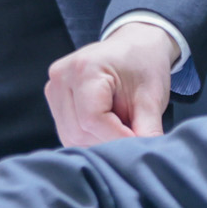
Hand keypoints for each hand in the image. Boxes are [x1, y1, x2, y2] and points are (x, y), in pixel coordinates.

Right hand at [45, 22, 178, 145]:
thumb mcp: (152, 97)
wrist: (134, 47)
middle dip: (109, 141)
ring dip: (99, 141)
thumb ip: (148, 130)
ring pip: (71, 136)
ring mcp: (54, 88)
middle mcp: (62, 77)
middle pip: (79, 131)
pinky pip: (68, 133)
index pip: (92, 119)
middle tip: (134, 136)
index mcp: (84, 68)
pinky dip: (90, 138)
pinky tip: (108, 127)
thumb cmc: (143, 66)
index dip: (117, 138)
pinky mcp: (54, 100)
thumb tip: (146, 159)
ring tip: (121, 127)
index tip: (139, 143)